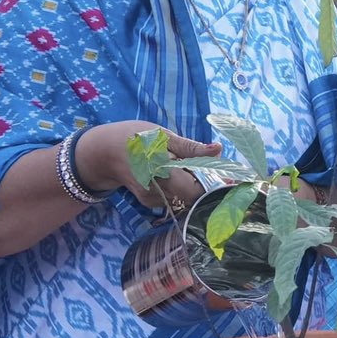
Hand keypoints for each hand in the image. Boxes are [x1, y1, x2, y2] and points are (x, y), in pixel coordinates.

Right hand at [77, 121, 220, 216]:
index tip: (235, 182)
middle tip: (223, 174)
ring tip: (187, 165)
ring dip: (193, 183)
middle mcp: (156, 190)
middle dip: (208, 185)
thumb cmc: (134, 138)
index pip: (197, 190)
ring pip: (184, 196)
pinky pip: (175, 196)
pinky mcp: (150, 202)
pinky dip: (181, 185)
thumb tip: (219, 149)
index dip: (218, 189)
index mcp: (161, 170)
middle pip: (193, 196)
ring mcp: (152, 199)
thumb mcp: (162, 135)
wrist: (101, 153)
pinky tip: (174, 172)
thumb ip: (191, 147)